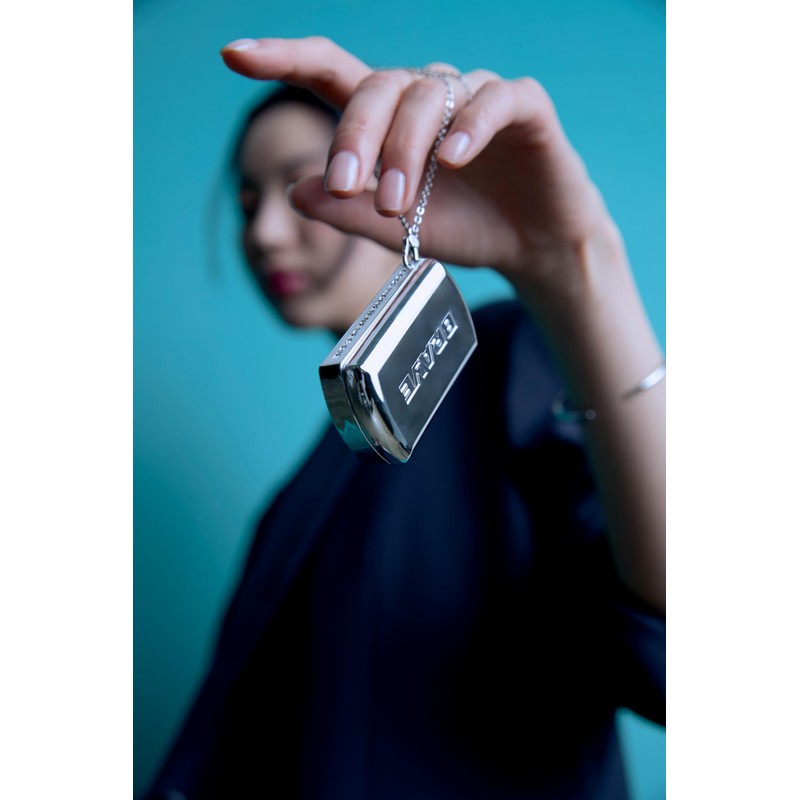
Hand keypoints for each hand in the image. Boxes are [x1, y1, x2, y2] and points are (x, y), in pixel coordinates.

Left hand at [221, 36, 621, 296]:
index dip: (284, 58)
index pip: (331, 73)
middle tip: (349, 187)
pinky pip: (494, 98)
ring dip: (406, 147)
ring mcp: (473, 96)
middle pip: (376, 86)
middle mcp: (424, 98)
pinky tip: (453, 155)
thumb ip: (349, 212)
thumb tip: (296, 190)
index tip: (233, 55)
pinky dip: (471, 123)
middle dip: (356, 137)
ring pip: (428, 95)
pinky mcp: (523, 106)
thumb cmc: (462, 228)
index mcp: (387, 122)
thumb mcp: (397, 231)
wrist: (532, 245)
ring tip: (397, 202)